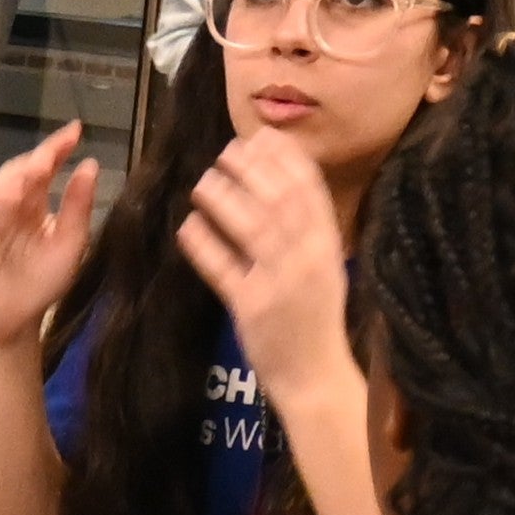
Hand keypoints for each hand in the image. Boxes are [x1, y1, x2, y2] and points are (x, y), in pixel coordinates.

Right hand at [0, 125, 99, 354]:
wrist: (19, 321)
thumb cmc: (43, 281)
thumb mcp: (70, 243)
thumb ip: (78, 207)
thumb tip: (90, 164)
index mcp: (31, 203)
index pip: (39, 168)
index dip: (54, 148)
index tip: (74, 132)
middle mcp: (3, 210)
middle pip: (8, 177)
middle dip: (24, 168)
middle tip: (43, 164)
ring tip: (17, 195)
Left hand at [173, 130, 355, 404]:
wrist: (315, 377)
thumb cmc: (315, 319)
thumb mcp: (324, 268)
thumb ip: (308, 229)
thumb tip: (284, 182)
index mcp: (328, 245)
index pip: (308, 188)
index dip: (283, 157)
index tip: (260, 136)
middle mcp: (308, 258)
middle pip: (278, 200)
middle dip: (251, 169)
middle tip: (225, 152)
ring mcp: (280, 283)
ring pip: (251, 228)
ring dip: (224, 199)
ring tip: (203, 182)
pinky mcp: (251, 308)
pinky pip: (223, 269)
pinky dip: (204, 245)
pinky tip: (187, 226)